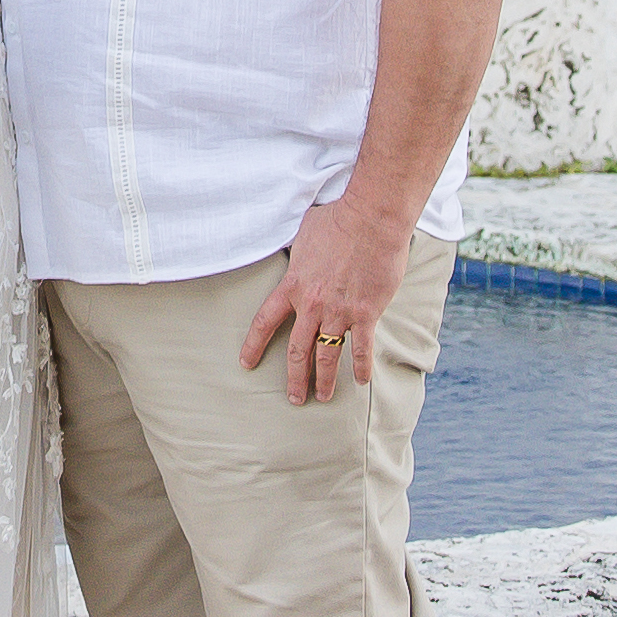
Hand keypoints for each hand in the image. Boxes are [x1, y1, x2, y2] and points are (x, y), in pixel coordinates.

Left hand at [240, 190, 411, 404]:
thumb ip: (298, 251)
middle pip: (297, 350)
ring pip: (327, 355)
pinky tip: (362, 381)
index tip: (247, 363)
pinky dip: (361, 366)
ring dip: (324, 380)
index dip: (254, 344)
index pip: (265, 321)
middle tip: (295, 398)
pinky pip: (362, 348)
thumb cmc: (337, 219)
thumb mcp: (304, 232)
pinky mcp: (366, 312)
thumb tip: (297, 249)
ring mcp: (339, 311)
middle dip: (295, 378)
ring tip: (323, 397)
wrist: (370, 219)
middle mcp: (312, 304)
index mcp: (293, 285)